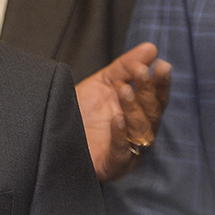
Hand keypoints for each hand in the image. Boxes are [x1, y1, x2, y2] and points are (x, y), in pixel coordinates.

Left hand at [75, 42, 170, 181]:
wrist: (52, 134)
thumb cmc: (82, 111)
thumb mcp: (103, 83)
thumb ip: (125, 67)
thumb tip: (151, 48)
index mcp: (140, 115)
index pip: (157, 99)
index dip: (161, 83)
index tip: (162, 65)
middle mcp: (138, 134)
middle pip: (152, 114)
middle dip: (147, 92)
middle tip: (140, 72)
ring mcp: (127, 152)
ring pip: (141, 132)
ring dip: (134, 110)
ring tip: (125, 90)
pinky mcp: (111, 166)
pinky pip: (122, 153)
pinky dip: (121, 136)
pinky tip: (116, 119)